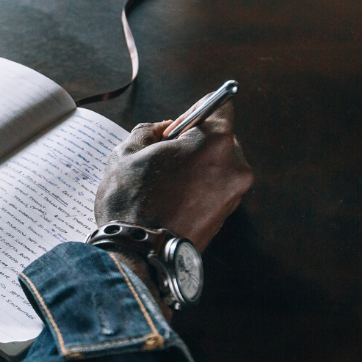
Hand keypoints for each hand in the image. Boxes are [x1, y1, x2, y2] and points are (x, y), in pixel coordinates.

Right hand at [94, 98, 253, 252]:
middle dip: (195, 141)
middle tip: (165, 153)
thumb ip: (148, 132)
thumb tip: (162, 130)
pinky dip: (198, 188)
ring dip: (196, 167)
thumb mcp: (126, 153)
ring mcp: (233, 195)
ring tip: (164, 182)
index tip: (179, 123)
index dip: (196, 110)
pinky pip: (214, 189)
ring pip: (217, 166)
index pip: (220, 105)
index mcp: (214, 142)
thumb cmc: (131, 202)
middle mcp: (234, 167)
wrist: (139, 257)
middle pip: (220, 138)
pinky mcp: (226, 217)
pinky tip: (171, 198)